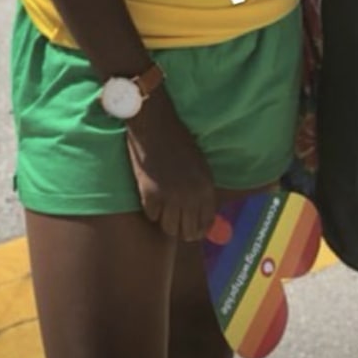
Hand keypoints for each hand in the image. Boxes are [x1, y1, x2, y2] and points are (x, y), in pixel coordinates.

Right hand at [125, 91, 216, 240]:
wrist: (156, 126)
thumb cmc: (179, 143)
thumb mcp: (200, 167)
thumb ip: (202, 193)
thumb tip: (204, 222)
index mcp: (207, 188)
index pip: (206, 223)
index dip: (198, 229)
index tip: (192, 228)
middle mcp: (191, 196)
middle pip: (188, 232)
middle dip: (182, 228)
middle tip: (175, 220)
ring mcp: (171, 197)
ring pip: (169, 228)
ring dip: (166, 220)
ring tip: (163, 206)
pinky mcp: (150, 195)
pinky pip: (152, 216)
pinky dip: (151, 209)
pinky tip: (151, 195)